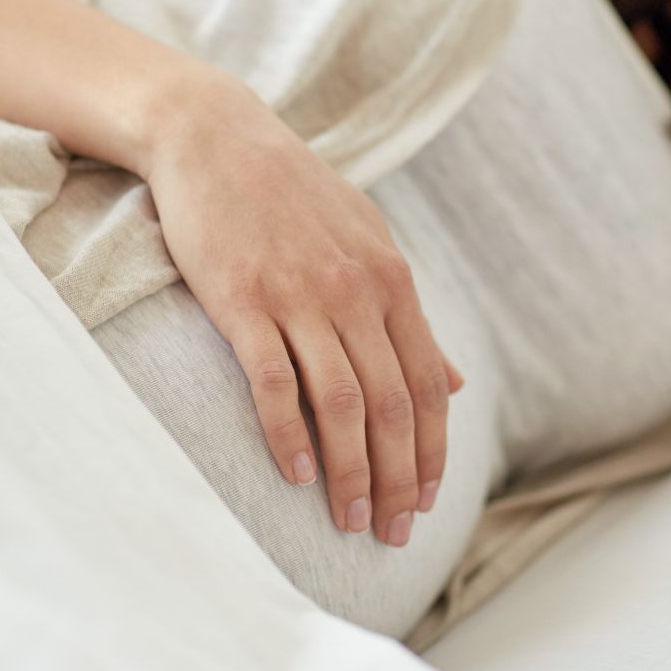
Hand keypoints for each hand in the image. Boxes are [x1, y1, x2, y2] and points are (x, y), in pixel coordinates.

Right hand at [143, 69, 463, 547]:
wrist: (216, 137)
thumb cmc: (294, 196)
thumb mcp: (370, 243)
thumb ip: (409, 316)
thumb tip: (454, 382)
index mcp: (392, 280)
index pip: (428, 384)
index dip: (433, 449)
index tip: (428, 500)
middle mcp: (355, 291)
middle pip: (392, 405)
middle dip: (400, 478)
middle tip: (394, 533)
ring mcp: (299, 296)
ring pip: (342, 403)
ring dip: (353, 472)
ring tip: (351, 521)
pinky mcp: (241, 301)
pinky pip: (275, 381)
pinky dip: (290, 433)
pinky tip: (298, 474)